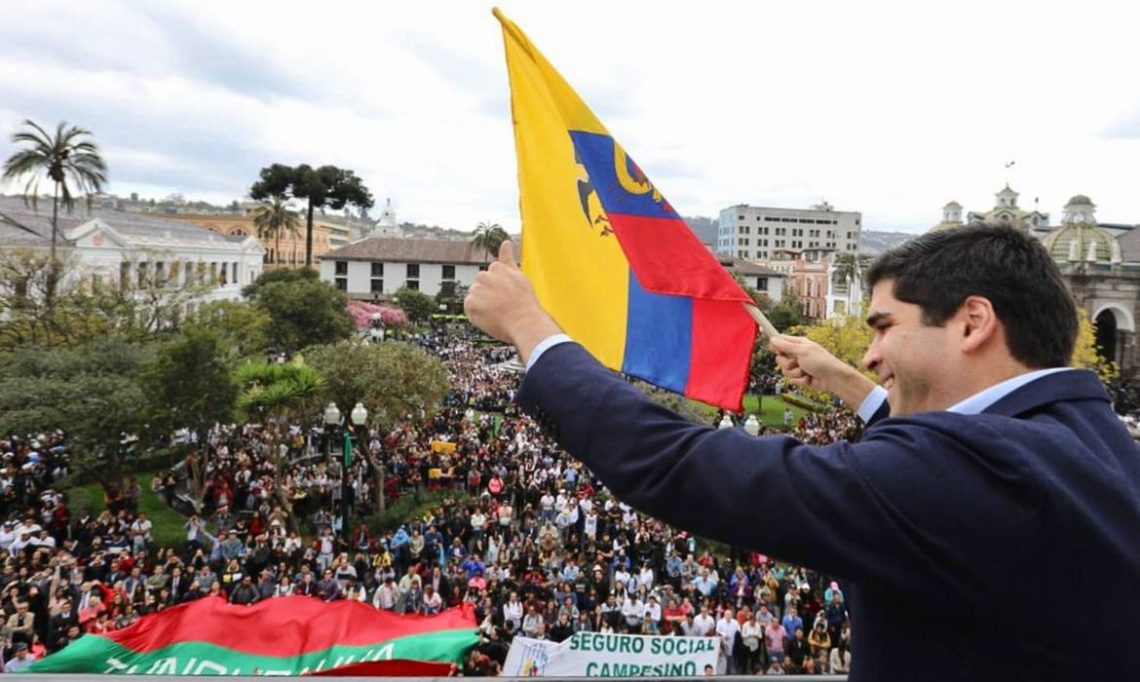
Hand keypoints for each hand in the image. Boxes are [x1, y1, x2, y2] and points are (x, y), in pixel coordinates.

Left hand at [464, 241, 561, 364]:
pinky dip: (477, 315)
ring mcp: (476, 290)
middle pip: (481, 286)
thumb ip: (508, 258)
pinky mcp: (470, 304)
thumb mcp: (519, 275)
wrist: (525, 321)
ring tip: (498, 312)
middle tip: (503, 305)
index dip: (500, 288)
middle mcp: (484, 276)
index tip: (508, 296)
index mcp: (496, 268)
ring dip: (482, 304)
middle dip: (488, 294)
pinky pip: (470, 310)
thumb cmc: (525, 301)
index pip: (492, 277)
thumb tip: (506, 241)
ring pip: (475, 297)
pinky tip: (491, 317)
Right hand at [768, 335, 875, 407]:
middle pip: (779, 358)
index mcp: (798, 344)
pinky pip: (792, 379)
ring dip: (794, 373)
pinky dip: (800, 380)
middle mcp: (797, 354)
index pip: (781, 341)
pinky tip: (809, 378)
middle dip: (786, 363)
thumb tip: (772, 339)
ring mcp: (798, 366)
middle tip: (796, 362)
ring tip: (805, 371)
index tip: (773, 348)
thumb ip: (786, 346)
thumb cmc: (821, 361)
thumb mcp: (802, 351)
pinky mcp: (800, 377)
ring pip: (784, 370)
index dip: (775, 345)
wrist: (833, 379)